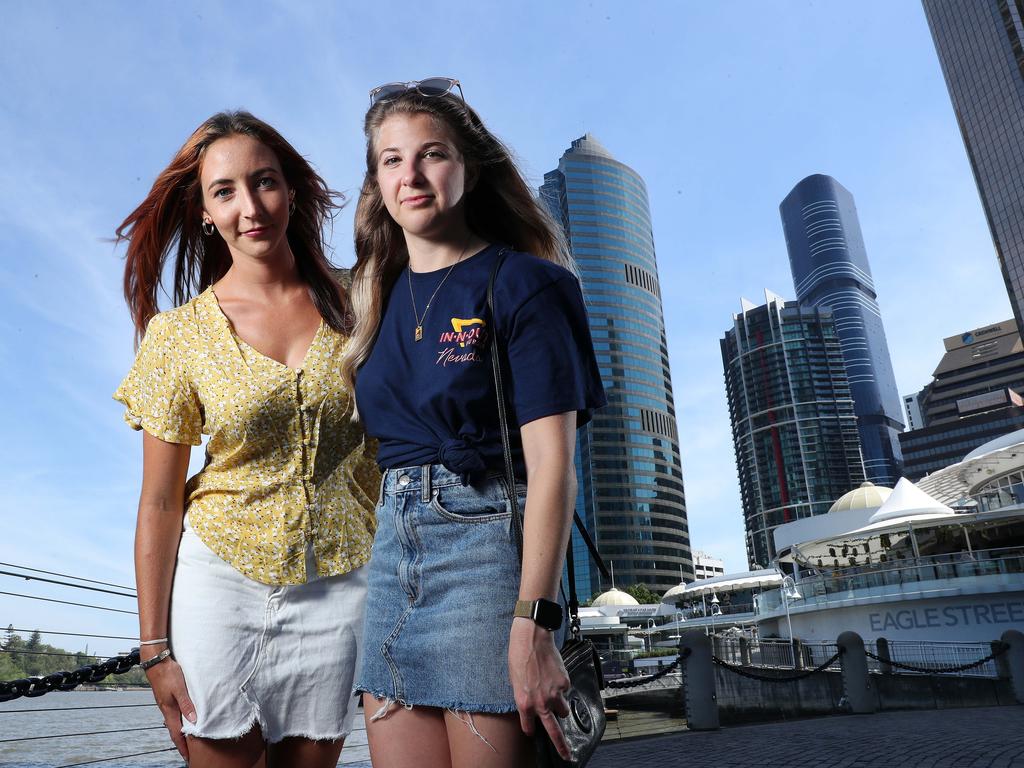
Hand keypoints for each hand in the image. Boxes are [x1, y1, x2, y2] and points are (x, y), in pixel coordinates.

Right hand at [145, 654, 196, 761]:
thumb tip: (193, 720)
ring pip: (173, 722)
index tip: (187, 757)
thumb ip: (186, 704)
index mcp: (169, 709)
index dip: (182, 746)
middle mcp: (166, 709)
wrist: (156, 661)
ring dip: (179, 733)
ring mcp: (165, 704)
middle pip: (174, 730)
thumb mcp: (180, 688)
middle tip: (188, 753)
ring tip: (187, 740)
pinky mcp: (166, 698)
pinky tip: (183, 720)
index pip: (175, 733)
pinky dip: (178, 722)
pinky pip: (173, 714)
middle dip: (181, 743)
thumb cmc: (168, 673)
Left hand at [508, 617, 571, 760]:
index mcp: (524, 703)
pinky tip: (554, 674)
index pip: (529, 727)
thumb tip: (530, 705)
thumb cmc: (519, 657)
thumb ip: (523, 697)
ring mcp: (555, 693)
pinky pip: (566, 690)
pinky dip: (561, 686)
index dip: (529, 729)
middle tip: (566, 755)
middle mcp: (541, 702)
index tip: (531, 731)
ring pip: (563, 709)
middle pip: (554, 731)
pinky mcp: (565, 682)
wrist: (532, 638)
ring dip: (560, 706)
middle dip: (561, 745)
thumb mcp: (514, 681)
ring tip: (554, 694)